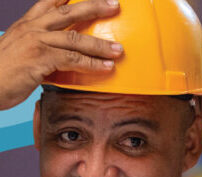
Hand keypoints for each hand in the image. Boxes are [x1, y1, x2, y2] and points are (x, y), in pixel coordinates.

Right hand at [0, 0, 122, 109]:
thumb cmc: (2, 72)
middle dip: (94, 7)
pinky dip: (92, 64)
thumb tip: (63, 55)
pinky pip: (73, 60)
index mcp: (26, 24)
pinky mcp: (40, 59)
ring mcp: (36, 42)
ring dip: (100, 45)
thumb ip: (41, 47)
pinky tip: (105, 67)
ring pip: (75, 38)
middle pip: (68, 12)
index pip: (50, 2)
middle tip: (114, 6)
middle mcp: (32, 28)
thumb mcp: (20, 51)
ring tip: (118, 50)